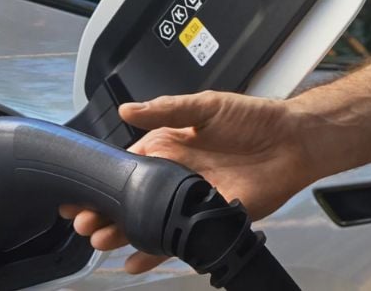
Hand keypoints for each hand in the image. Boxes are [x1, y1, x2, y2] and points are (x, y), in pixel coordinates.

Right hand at [59, 91, 318, 273]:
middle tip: (83, 222)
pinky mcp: (208, 219)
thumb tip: (127, 109)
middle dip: (105, 211)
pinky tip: (133, 264)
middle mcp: (175, 176)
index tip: (77, 191)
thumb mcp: (206, 106)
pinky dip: (155, 254)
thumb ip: (166, 110)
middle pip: (132, 199)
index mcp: (168, 146)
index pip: (127, 166)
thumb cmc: (253, 118)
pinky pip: (178, 240)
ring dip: (123, 233)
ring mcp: (190, 200)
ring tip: (101, 240)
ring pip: (148, 222)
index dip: (102, 179)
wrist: (292, 142)